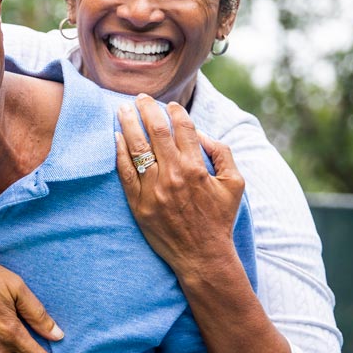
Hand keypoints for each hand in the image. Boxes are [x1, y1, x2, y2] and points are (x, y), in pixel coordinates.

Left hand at [115, 95, 244, 277]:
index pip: (183, 128)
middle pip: (156, 131)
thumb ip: (222, 154)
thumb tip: (202, 133)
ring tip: (121, 109)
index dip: (175, 112)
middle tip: (140, 97)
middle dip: (147, 109)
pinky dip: (119, 152)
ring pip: (137, 148)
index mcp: (196, 168)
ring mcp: (154, 189)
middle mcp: (173, 175)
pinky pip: (125, 172)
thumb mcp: (235, 184)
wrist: (202, 255)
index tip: (168, 104)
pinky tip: (116, 137)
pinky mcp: (139, 203)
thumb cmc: (219, 219)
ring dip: (128, 124)